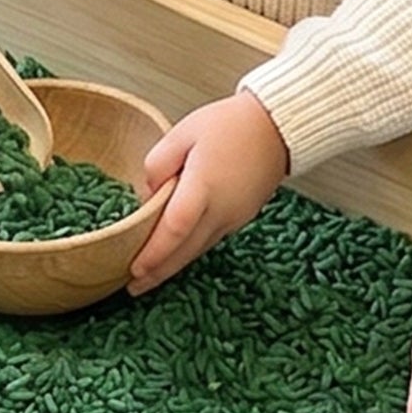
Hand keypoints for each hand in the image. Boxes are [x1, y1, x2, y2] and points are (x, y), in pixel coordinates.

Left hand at [127, 91, 288, 292]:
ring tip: (147, 279)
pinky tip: (175, 255)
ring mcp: (234, 217)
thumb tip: (147, 193)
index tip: (133, 268)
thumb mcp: (184, 131)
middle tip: (133, 288)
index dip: (155, 252)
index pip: (176, 227)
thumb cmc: (231, 124)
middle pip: (186, 250)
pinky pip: (210, 240)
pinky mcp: (241, 218)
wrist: (278, 127)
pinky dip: (190, 252)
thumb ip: (159, 162)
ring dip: (172, 266)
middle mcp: (221, 208)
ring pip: (198, 250)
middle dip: (158, 272)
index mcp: (204, 185)